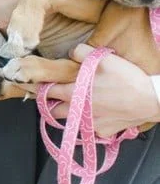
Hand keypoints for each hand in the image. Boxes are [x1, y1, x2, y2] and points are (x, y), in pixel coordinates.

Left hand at [32, 44, 159, 136]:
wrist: (152, 99)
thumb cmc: (127, 78)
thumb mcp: (102, 58)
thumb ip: (81, 52)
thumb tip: (71, 53)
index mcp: (73, 93)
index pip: (46, 92)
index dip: (40, 87)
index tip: (35, 85)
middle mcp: (78, 111)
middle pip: (54, 112)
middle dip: (50, 105)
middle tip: (53, 97)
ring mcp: (91, 124)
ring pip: (72, 121)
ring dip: (70, 114)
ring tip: (76, 104)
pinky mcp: (105, 131)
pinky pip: (91, 128)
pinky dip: (91, 121)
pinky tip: (98, 112)